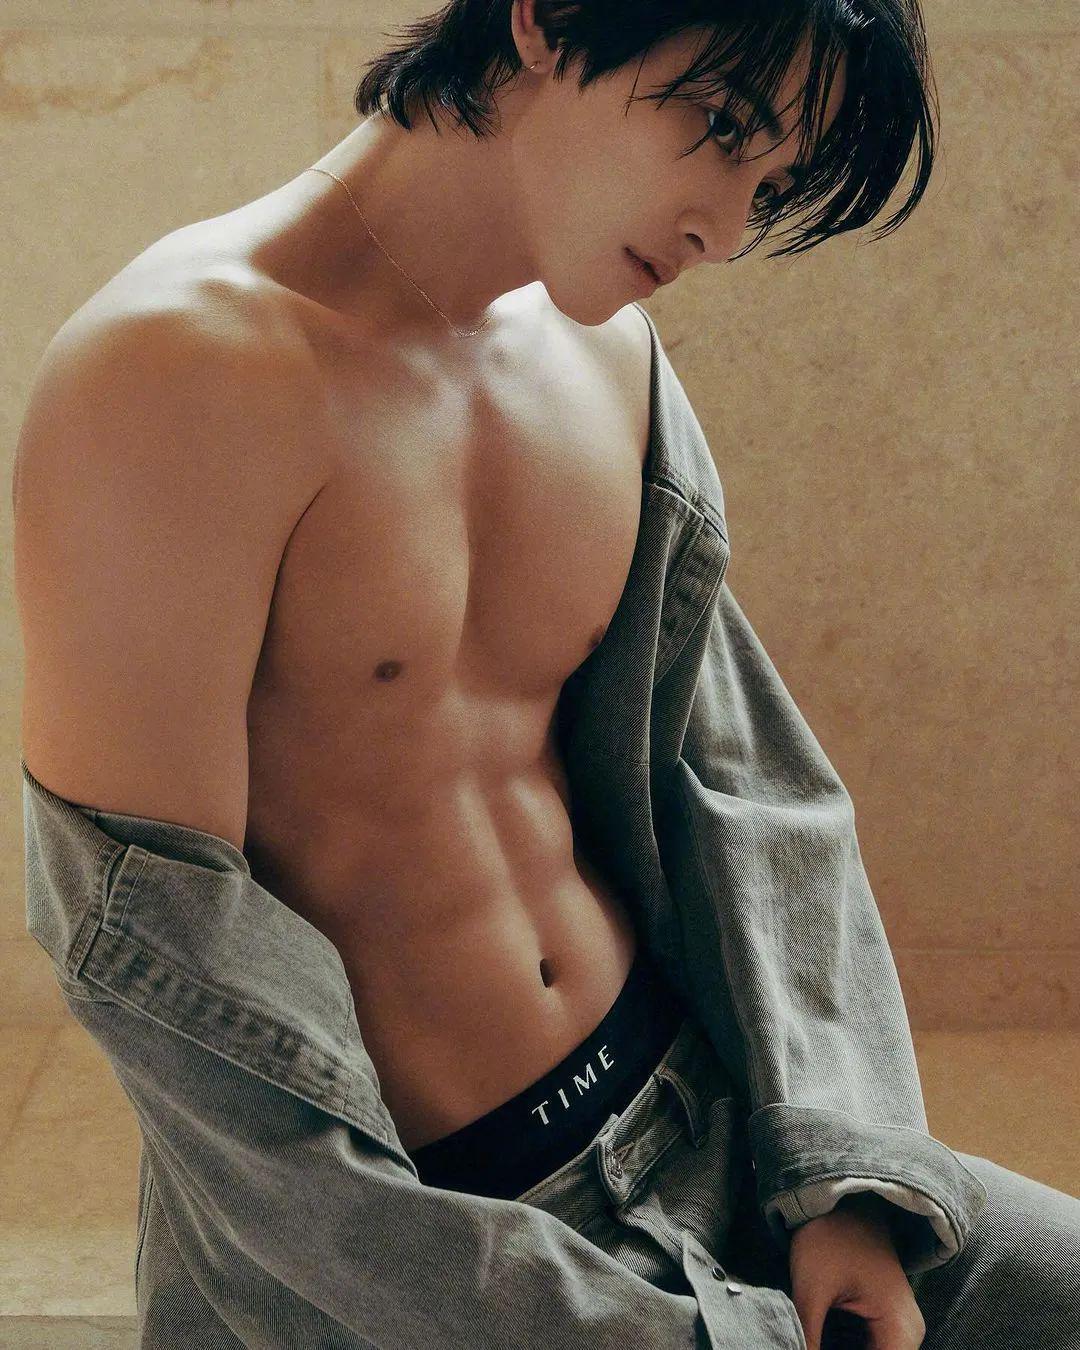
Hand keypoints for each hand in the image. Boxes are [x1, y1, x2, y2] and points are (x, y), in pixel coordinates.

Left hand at [787, 1193, 925, 1349]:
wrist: (843, 1198)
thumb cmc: (830, 1236)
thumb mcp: (812, 1290)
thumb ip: (807, 1336)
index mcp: (900, 1330)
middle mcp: (908, 1334)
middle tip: (804, 1343)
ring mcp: (898, 1326)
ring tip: (810, 1338)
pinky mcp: (885, 1319)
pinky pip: (870, 1347)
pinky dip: (844, 1347)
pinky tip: (818, 1337)